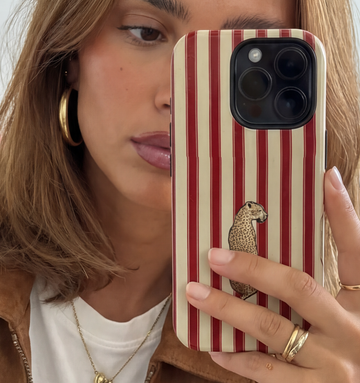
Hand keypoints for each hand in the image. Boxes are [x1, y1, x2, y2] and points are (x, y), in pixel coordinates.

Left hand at [185, 167, 359, 381]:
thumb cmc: (352, 348)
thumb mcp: (351, 310)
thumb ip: (326, 281)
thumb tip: (294, 228)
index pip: (356, 250)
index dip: (343, 212)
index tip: (326, 176)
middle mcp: (353, 329)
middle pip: (299, 287)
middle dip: (252, 267)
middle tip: (213, 254)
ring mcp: (337, 365)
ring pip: (273, 328)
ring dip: (229, 309)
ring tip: (195, 293)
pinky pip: (269, 373)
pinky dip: (239, 360)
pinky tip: (215, 347)